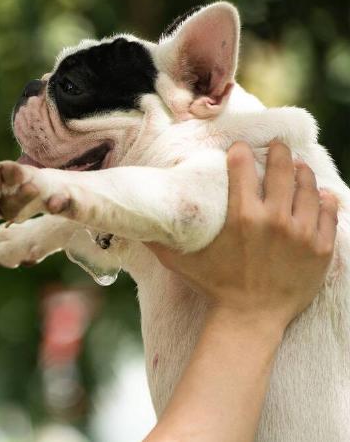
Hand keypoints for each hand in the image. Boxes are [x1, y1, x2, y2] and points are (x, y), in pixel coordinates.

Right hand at [146, 140, 338, 329]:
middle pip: (281, 170)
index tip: (239, 147)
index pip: (243, 168)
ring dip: (303, 172)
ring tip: (298, 166)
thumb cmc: (215, 288)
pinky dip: (326, 200)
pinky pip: (328, 214)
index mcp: (241, 217)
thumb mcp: (183, 263)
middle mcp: (274, 219)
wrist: (251, 318)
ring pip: (308, 188)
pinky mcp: (320, 248)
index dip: (240, 152)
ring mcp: (301, 233)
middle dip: (278, 152)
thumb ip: (159, 242)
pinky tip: (321, 193)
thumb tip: (135, 227)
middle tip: (276, 145)